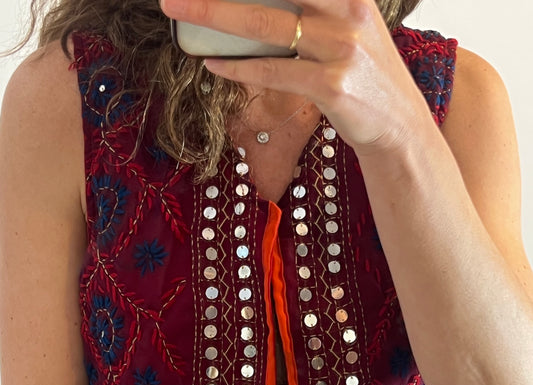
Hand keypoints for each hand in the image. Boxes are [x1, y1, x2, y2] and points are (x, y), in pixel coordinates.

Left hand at [160, 0, 433, 154]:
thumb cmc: (365, 77)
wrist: (399, 126)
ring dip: (213, 14)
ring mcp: (341, 48)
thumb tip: (253, 9)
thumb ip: (314, 10)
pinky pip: (273, 71)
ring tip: (177, 9)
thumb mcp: (348, 29)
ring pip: (264, 24)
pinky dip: (238, 67)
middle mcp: (347, 10)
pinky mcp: (331, 86)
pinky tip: (212, 63)